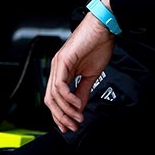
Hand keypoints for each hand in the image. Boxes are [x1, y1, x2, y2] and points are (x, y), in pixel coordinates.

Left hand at [45, 11, 115, 132]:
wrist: (104, 28)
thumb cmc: (98, 45)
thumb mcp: (91, 74)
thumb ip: (83, 91)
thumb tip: (79, 108)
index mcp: (62, 71)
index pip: (54, 98)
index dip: (60, 114)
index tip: (68, 126)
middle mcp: (57, 68)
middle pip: (50, 100)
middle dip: (61, 116)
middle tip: (72, 126)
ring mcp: (58, 64)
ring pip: (54, 95)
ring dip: (66, 110)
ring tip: (78, 117)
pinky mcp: (63, 61)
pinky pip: (61, 85)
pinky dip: (68, 98)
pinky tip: (77, 104)